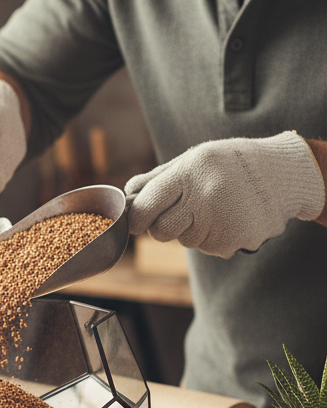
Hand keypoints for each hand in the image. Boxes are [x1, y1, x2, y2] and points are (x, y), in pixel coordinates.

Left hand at [125, 132, 324, 258]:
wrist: (283, 174)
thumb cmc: (229, 164)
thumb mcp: (192, 159)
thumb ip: (155, 179)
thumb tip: (125, 197)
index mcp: (189, 174)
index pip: (144, 208)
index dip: (136, 218)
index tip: (139, 219)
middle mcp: (204, 198)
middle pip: (160, 232)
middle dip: (164, 225)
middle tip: (184, 210)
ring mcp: (220, 222)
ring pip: (184, 241)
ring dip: (192, 229)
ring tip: (215, 207)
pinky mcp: (232, 242)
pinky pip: (207, 248)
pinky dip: (213, 236)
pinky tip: (229, 217)